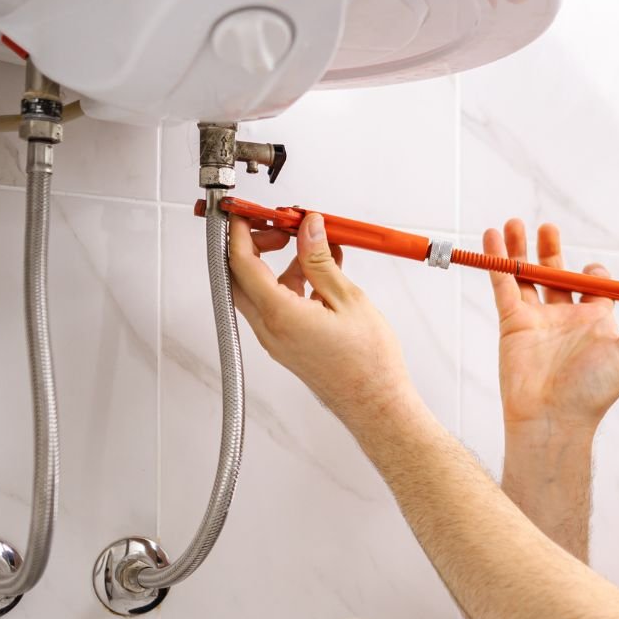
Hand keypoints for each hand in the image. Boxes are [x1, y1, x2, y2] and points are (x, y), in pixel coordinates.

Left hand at [228, 211, 420, 431]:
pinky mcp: (287, 345)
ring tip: (316, 251)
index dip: (242, 232)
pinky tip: (322, 276)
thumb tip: (307, 229)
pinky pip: (277, 306)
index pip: (242, 263)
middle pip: (243, 276)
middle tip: (283, 229)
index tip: (250, 214)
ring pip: (261, 291)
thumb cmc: (368, 364)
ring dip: (280, 265)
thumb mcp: (348, 299)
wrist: (376, 404)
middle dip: (257, 246)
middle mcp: (270, 329)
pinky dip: (292, 285)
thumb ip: (321, 260)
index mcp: (280, 315)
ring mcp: (276, 339)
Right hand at [488, 219, 618, 435]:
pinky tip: (492, 238)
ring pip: (526, 275)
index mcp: (596, 321)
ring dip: (520, 249)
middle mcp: (566, 317)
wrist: (553, 418)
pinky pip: (504, 285)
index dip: (595, 272)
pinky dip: (497, 261)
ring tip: (514, 224)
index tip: (593, 273)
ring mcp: (537, 319)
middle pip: (558, 273)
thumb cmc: (596, 390)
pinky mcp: (512, 323)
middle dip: (551, 249)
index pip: (594, 284)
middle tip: (547, 228)